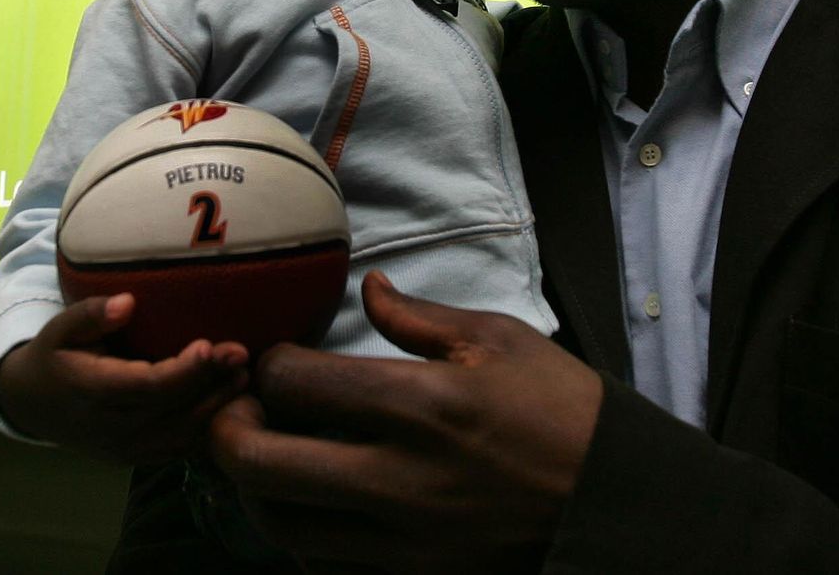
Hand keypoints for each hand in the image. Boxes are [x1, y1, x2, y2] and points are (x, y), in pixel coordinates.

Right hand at [0, 293, 248, 461]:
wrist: (33, 406)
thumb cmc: (55, 357)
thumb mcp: (60, 329)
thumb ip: (91, 314)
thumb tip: (128, 302)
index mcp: (91, 392)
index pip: (144, 386)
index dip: (181, 370)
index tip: (209, 346)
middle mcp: (110, 427)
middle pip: (171, 410)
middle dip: (210, 382)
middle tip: (241, 355)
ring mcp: (126, 448)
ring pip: (182, 435)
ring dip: (217, 406)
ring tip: (243, 374)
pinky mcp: (139, 457)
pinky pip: (181, 448)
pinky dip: (208, 427)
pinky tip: (231, 400)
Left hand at [210, 272, 603, 573]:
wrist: (612, 502)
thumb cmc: (563, 410)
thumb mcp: (502, 341)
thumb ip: (421, 318)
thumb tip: (366, 290)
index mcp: (422, 403)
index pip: (294, 382)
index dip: (268, 364)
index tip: (281, 358)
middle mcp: (397, 477)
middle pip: (257, 461)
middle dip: (226, 428)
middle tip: (240, 407)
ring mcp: (398, 538)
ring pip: (275, 521)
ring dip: (254, 484)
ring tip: (271, 453)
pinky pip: (320, 562)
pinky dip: (300, 529)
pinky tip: (316, 500)